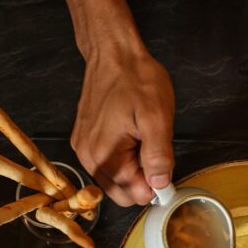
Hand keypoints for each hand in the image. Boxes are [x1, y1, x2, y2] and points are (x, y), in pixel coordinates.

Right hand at [72, 44, 174, 206]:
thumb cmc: (135, 79)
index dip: (156, 184)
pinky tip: (130, 135)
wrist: (113, 53)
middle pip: (122, 193)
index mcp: (104, 155)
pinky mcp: (83, 141)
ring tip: (141, 138)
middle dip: (142, 178)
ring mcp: (83, 149)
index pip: (134, 194)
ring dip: (133, 168)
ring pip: (114, 181)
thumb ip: (159, 156)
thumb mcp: (157, 118)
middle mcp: (88, 157)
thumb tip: (160, 185)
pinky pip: (106, 165)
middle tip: (153, 149)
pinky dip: (121, 158)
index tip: (164, 165)